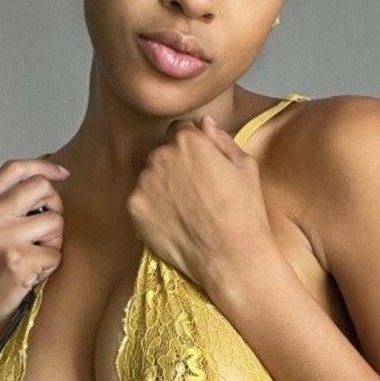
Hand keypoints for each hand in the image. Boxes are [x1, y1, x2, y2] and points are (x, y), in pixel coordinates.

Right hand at [0, 157, 68, 380]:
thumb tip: (39, 176)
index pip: (14, 169)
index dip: (44, 167)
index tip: (61, 174)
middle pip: (41, 189)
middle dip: (54, 208)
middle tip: (46, 230)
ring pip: (55, 222)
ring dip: (53, 242)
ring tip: (34, 258)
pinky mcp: (17, 262)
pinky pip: (56, 253)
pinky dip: (50, 267)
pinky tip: (32, 276)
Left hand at [125, 116, 274, 295]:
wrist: (231, 256)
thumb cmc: (244, 212)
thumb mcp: (245, 167)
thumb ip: (221, 139)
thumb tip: (204, 124)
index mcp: (188, 141)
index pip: (179, 131)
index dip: (191, 149)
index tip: (200, 167)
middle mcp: (161, 156)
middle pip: (162, 154)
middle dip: (174, 168)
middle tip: (196, 194)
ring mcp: (144, 183)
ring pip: (149, 179)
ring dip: (162, 189)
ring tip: (187, 212)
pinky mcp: (134, 209)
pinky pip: (140, 203)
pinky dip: (152, 211)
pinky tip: (175, 224)